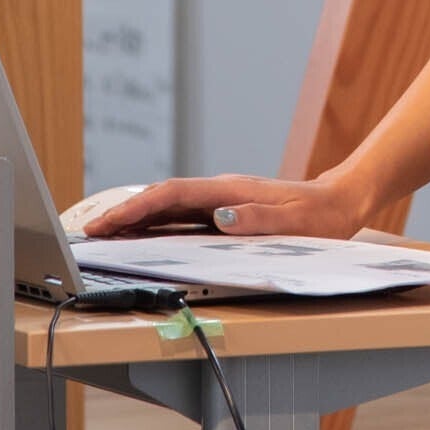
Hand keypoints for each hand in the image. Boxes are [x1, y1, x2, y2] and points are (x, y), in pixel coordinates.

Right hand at [80, 172, 368, 239]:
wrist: (340, 202)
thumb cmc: (320, 216)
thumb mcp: (295, 223)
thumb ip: (258, 220)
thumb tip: (219, 218)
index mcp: (229, 191)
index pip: (171, 196)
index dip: (136, 209)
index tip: (108, 222)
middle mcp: (218, 193)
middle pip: (160, 200)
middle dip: (122, 214)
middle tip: (89, 232)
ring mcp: (219, 202)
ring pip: (166, 208)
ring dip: (134, 220)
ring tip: (102, 235)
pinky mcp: (223, 213)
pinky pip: (180, 218)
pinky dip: (154, 225)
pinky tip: (140, 237)